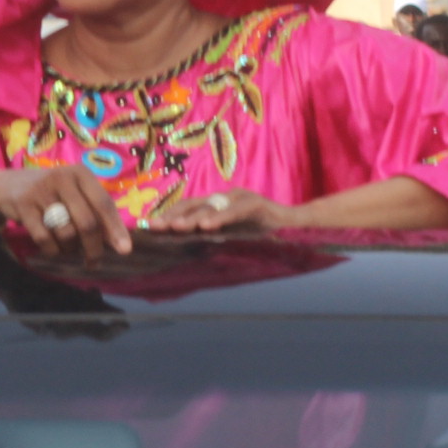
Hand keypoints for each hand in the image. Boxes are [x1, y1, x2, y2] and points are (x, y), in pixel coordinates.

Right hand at [0, 166, 132, 259]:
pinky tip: (52, 249)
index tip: (125, 251)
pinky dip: (52, 250)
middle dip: (93, 248)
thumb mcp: (73, 194)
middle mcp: (62, 178)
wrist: (6, 185)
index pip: (104, 204)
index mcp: (80, 174)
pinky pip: (45, 238)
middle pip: (87, 223)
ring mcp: (41, 191)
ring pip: (66, 233)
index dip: (115, 229)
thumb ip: (95, 212)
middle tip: (93, 262)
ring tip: (67, 248)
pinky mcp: (23, 205)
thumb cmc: (49, 193)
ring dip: (70, 249)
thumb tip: (121, 244)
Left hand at [149, 188, 297, 234]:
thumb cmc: (262, 234)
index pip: (189, 208)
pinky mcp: (257, 203)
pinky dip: (221, 217)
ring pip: (212, 206)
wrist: (296, 226)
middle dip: (174, 216)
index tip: (151, 227)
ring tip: (176, 228)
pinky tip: (208, 226)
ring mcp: (241, 198)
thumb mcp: (232, 237)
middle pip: (195, 204)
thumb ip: (212, 238)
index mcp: (218, 205)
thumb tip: (183, 250)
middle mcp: (226, 197)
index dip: (170, 216)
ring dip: (193, 217)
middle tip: (156, 227)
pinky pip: (236, 210)